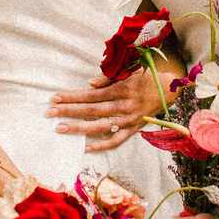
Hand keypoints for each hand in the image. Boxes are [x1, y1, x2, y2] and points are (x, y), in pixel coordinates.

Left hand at [49, 72, 167, 152]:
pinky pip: (116, 141)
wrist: (168, 90)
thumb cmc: (145, 78)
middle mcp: (123, 106)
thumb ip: (107, 78)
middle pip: (91, 110)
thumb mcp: (128, 71)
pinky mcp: (133, 130)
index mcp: (121, 89)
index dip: (72, 97)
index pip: (90, 95)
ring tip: (60, 129)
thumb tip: (89, 85)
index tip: (55, 98)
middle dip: (68, 111)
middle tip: (49, 113)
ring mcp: (128, 120)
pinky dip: (101, 145)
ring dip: (79, 128)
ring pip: (100, 126)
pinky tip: (85, 146)